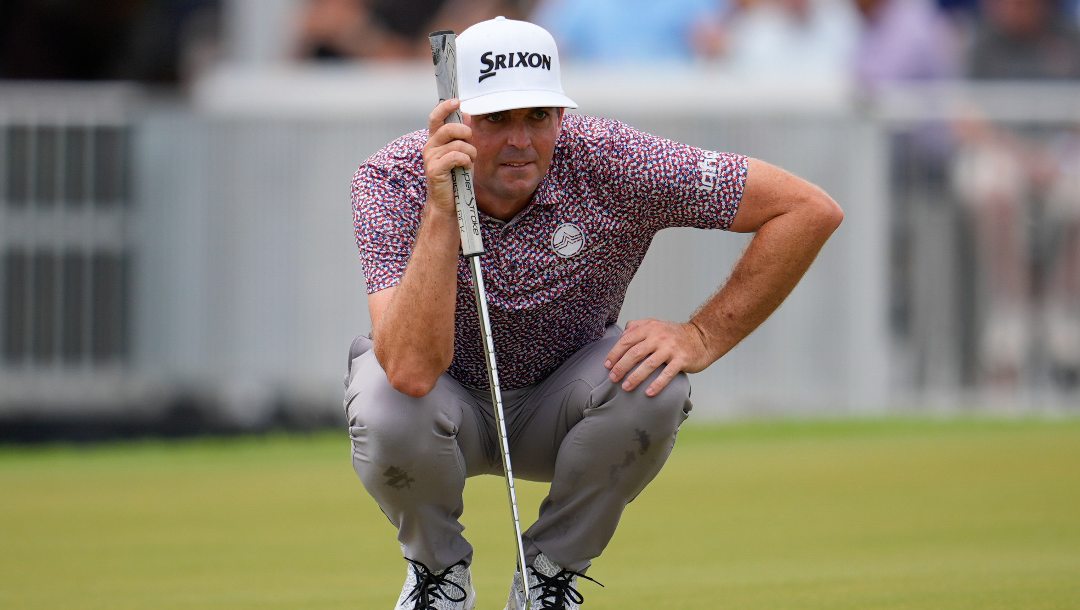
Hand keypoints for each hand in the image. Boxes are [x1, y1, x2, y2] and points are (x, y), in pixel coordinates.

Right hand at [424, 98, 476, 215]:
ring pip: (457, 144)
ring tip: (469, 161)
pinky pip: (456, 156)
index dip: (445, 107)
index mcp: (435, 140)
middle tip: (470, 140)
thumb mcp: (461, 153)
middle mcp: (429, 147)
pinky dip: (466, 161)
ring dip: (470, 152)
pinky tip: (465, 167)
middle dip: (465, 132)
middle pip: (448, 128)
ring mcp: (430, 158)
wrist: (448, 203)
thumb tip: (467, 115)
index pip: (435, 117)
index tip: (457, 101)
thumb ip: (462, 136)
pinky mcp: (434, 170)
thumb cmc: (456, 178)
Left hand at [604, 319, 713, 396]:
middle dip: (621, 366)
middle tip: (612, 378)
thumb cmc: (675, 334)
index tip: (607, 365)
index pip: (627, 340)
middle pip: (635, 352)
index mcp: (650, 328)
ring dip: (635, 377)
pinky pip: (668, 373)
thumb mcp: (656, 324)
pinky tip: (648, 393)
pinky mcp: (682, 360)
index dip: (615, 353)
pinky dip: (657, 384)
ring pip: (649, 364)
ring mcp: (671, 348)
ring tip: (626, 387)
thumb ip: (638, 326)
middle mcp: (659, 336)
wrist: (702, 337)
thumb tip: (622, 334)